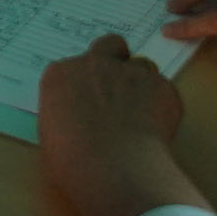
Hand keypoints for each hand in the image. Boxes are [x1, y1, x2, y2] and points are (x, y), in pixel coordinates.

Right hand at [39, 34, 205, 215]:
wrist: (113, 170)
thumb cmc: (72, 161)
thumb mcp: (52, 137)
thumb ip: (64, 117)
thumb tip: (77, 122)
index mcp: (61, 75)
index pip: (73, 67)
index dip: (84, 84)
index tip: (88, 103)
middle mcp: (95, 65)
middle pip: (110, 45)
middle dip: (115, 61)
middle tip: (118, 91)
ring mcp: (131, 72)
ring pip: (142, 66)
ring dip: (141, 84)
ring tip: (141, 115)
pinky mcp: (162, 86)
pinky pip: (164, 90)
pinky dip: (163, 105)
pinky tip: (157, 130)